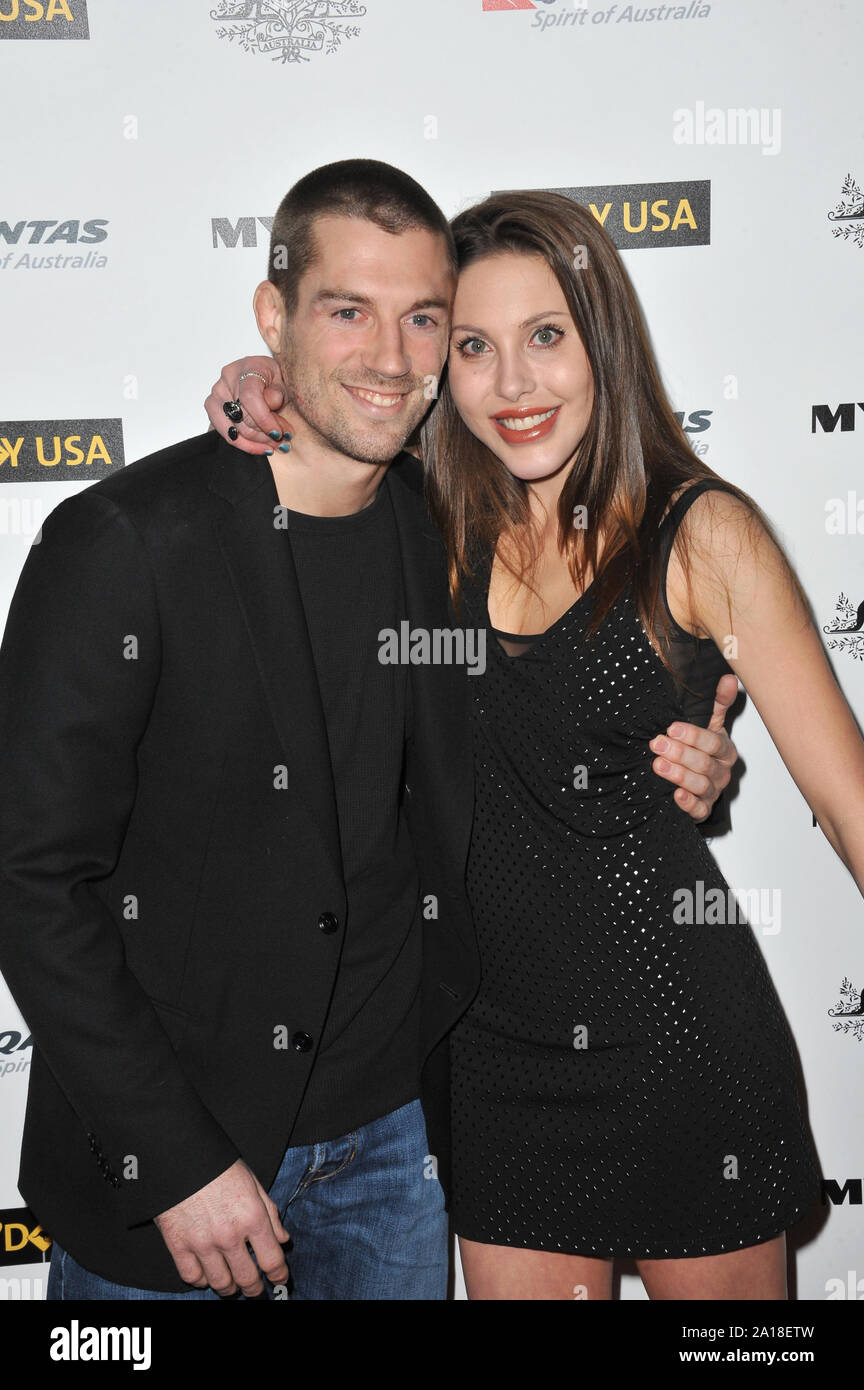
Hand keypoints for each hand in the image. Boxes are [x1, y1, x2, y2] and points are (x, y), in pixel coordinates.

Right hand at [154, 1158, 289, 1296]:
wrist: (181, 1156)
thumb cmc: (219, 1166)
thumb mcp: (253, 1182)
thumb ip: (270, 1213)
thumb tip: (283, 1239)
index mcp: (252, 1217)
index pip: (272, 1260)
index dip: (278, 1275)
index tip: (279, 1279)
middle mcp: (229, 1235)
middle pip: (247, 1278)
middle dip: (254, 1289)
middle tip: (255, 1290)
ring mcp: (202, 1243)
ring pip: (220, 1283)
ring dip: (230, 1289)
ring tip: (232, 1286)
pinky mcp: (178, 1245)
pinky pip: (192, 1276)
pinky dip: (201, 1281)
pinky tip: (207, 1274)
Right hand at [205, 356, 290, 454]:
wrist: (262, 375)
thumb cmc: (272, 379)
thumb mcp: (282, 382)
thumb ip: (277, 392)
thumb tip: (271, 403)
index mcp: (247, 366)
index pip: (250, 398)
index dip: (264, 419)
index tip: (278, 433)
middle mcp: (227, 379)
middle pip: (243, 417)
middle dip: (266, 434)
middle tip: (283, 440)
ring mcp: (217, 394)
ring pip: (236, 429)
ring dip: (259, 442)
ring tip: (275, 445)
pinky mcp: (212, 408)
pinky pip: (227, 434)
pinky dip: (246, 445)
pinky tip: (262, 448)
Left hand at [649, 672, 738, 821]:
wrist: (699, 779)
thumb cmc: (703, 749)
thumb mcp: (709, 723)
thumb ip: (716, 703)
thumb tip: (727, 678)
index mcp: (724, 750)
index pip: (712, 742)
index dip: (693, 735)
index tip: (671, 728)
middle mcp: (721, 771)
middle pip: (704, 764)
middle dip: (680, 754)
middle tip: (657, 745)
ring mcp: (713, 792)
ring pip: (700, 785)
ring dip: (679, 775)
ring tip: (658, 765)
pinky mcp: (703, 809)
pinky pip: (699, 810)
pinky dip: (688, 804)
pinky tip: (676, 795)